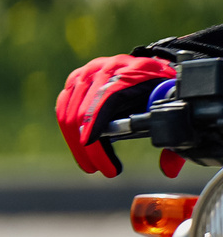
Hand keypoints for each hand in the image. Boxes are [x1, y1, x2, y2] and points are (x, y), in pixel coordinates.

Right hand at [54, 54, 173, 176]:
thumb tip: (168, 170)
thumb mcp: (173, 107)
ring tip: (88, 163)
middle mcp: (108, 67)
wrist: (154, 67)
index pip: (107, 96)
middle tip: (96, 167)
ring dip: (74, 141)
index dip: (95, 122)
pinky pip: (63, 105)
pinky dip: (68, 129)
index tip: (91, 146)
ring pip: (69, 109)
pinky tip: (79, 146)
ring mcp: (89, 71)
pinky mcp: (76, 78)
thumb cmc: (164, 91)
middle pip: (84, 107)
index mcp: (136, 71)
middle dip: (86, 144)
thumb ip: (174, 136)